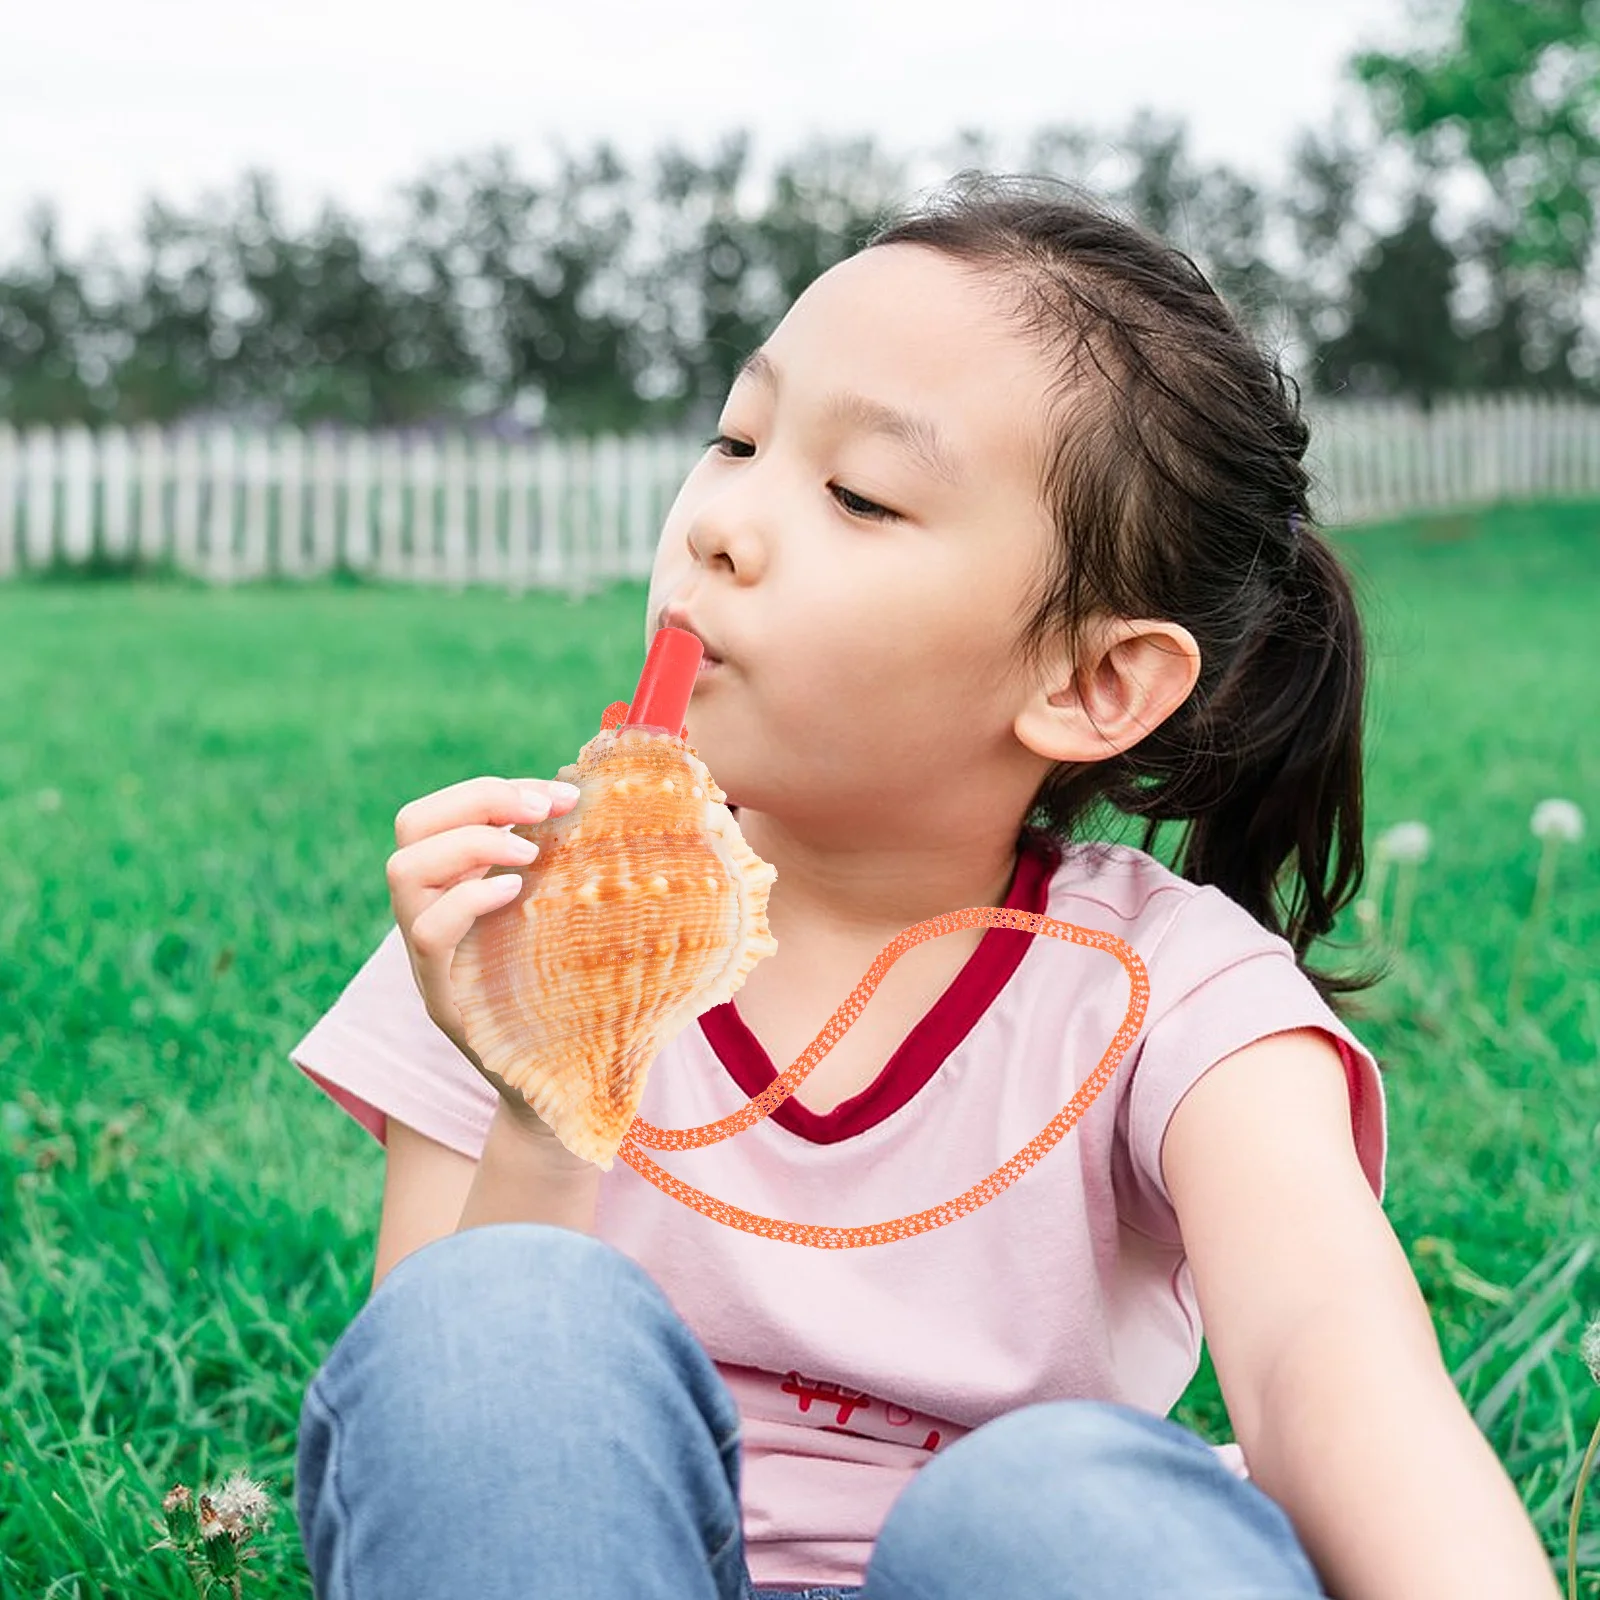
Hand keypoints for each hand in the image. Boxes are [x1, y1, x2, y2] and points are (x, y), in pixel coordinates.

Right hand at [387, 773, 579, 1138]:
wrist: (561, 1089)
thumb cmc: (577, 996)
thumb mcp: (570, 919)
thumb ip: (570, 866)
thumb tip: (609, 801)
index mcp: (457, 888)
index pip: (438, 812)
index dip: (492, 790)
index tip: (558, 794)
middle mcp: (431, 915)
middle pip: (410, 827)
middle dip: (479, 800)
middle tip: (544, 812)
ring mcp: (429, 957)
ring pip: (403, 870)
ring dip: (472, 842)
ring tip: (530, 852)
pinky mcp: (443, 998)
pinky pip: (427, 932)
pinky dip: (468, 899)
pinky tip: (514, 894)